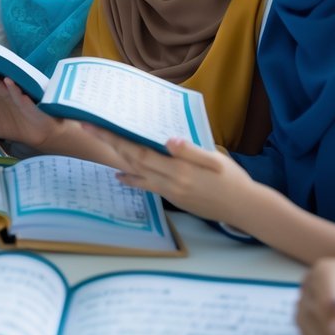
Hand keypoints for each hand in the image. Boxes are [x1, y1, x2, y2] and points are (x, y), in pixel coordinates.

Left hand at [83, 127, 257, 223]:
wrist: (245, 209)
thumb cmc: (233, 180)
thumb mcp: (215, 160)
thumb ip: (190, 150)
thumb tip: (168, 141)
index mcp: (179, 169)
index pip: (139, 151)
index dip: (115, 139)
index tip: (96, 126)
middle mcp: (170, 182)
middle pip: (132, 161)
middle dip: (110, 144)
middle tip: (89, 129)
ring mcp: (170, 193)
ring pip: (137, 174)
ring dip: (118, 160)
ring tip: (103, 146)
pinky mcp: (174, 199)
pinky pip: (147, 187)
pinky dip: (132, 180)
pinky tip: (121, 175)